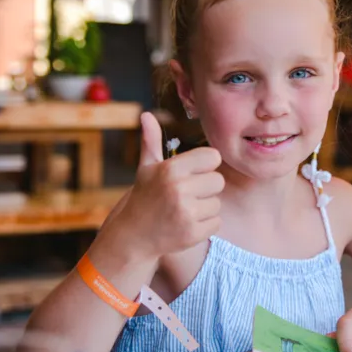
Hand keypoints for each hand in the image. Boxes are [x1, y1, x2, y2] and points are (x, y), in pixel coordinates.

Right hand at [118, 112, 223, 261]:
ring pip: (218, 203)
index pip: (213, 157)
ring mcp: (186, 212)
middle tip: (186, 195)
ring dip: (205, 208)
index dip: (205, 166)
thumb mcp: (146, 168)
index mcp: (171, 169)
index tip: (192, 174)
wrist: (133, 236)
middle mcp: (179, 188)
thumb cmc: (144, 197)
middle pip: (218, 181)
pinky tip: (186, 224)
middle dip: (206, 188)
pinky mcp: (193, 233)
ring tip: (183, 211)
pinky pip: (216, 222)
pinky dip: (205, 225)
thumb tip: (146, 115)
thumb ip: (152, 141)